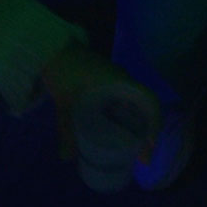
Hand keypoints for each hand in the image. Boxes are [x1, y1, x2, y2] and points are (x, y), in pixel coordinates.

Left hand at [40, 44, 160, 191]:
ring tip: (133, 149)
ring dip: (137, 127)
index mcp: (121, 82)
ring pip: (134, 107)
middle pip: (145, 108)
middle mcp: (124, 83)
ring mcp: (117, 83)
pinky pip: (123, 104)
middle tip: (142, 155)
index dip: (154, 122)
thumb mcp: (66, 102)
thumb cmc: (64, 71)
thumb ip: (67, 130)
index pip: (149, 101)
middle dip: (147, 132)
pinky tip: (116, 134)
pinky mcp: (108, 85)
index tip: (148, 143)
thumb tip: (66, 158)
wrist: (52, 48)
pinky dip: (124, 120)